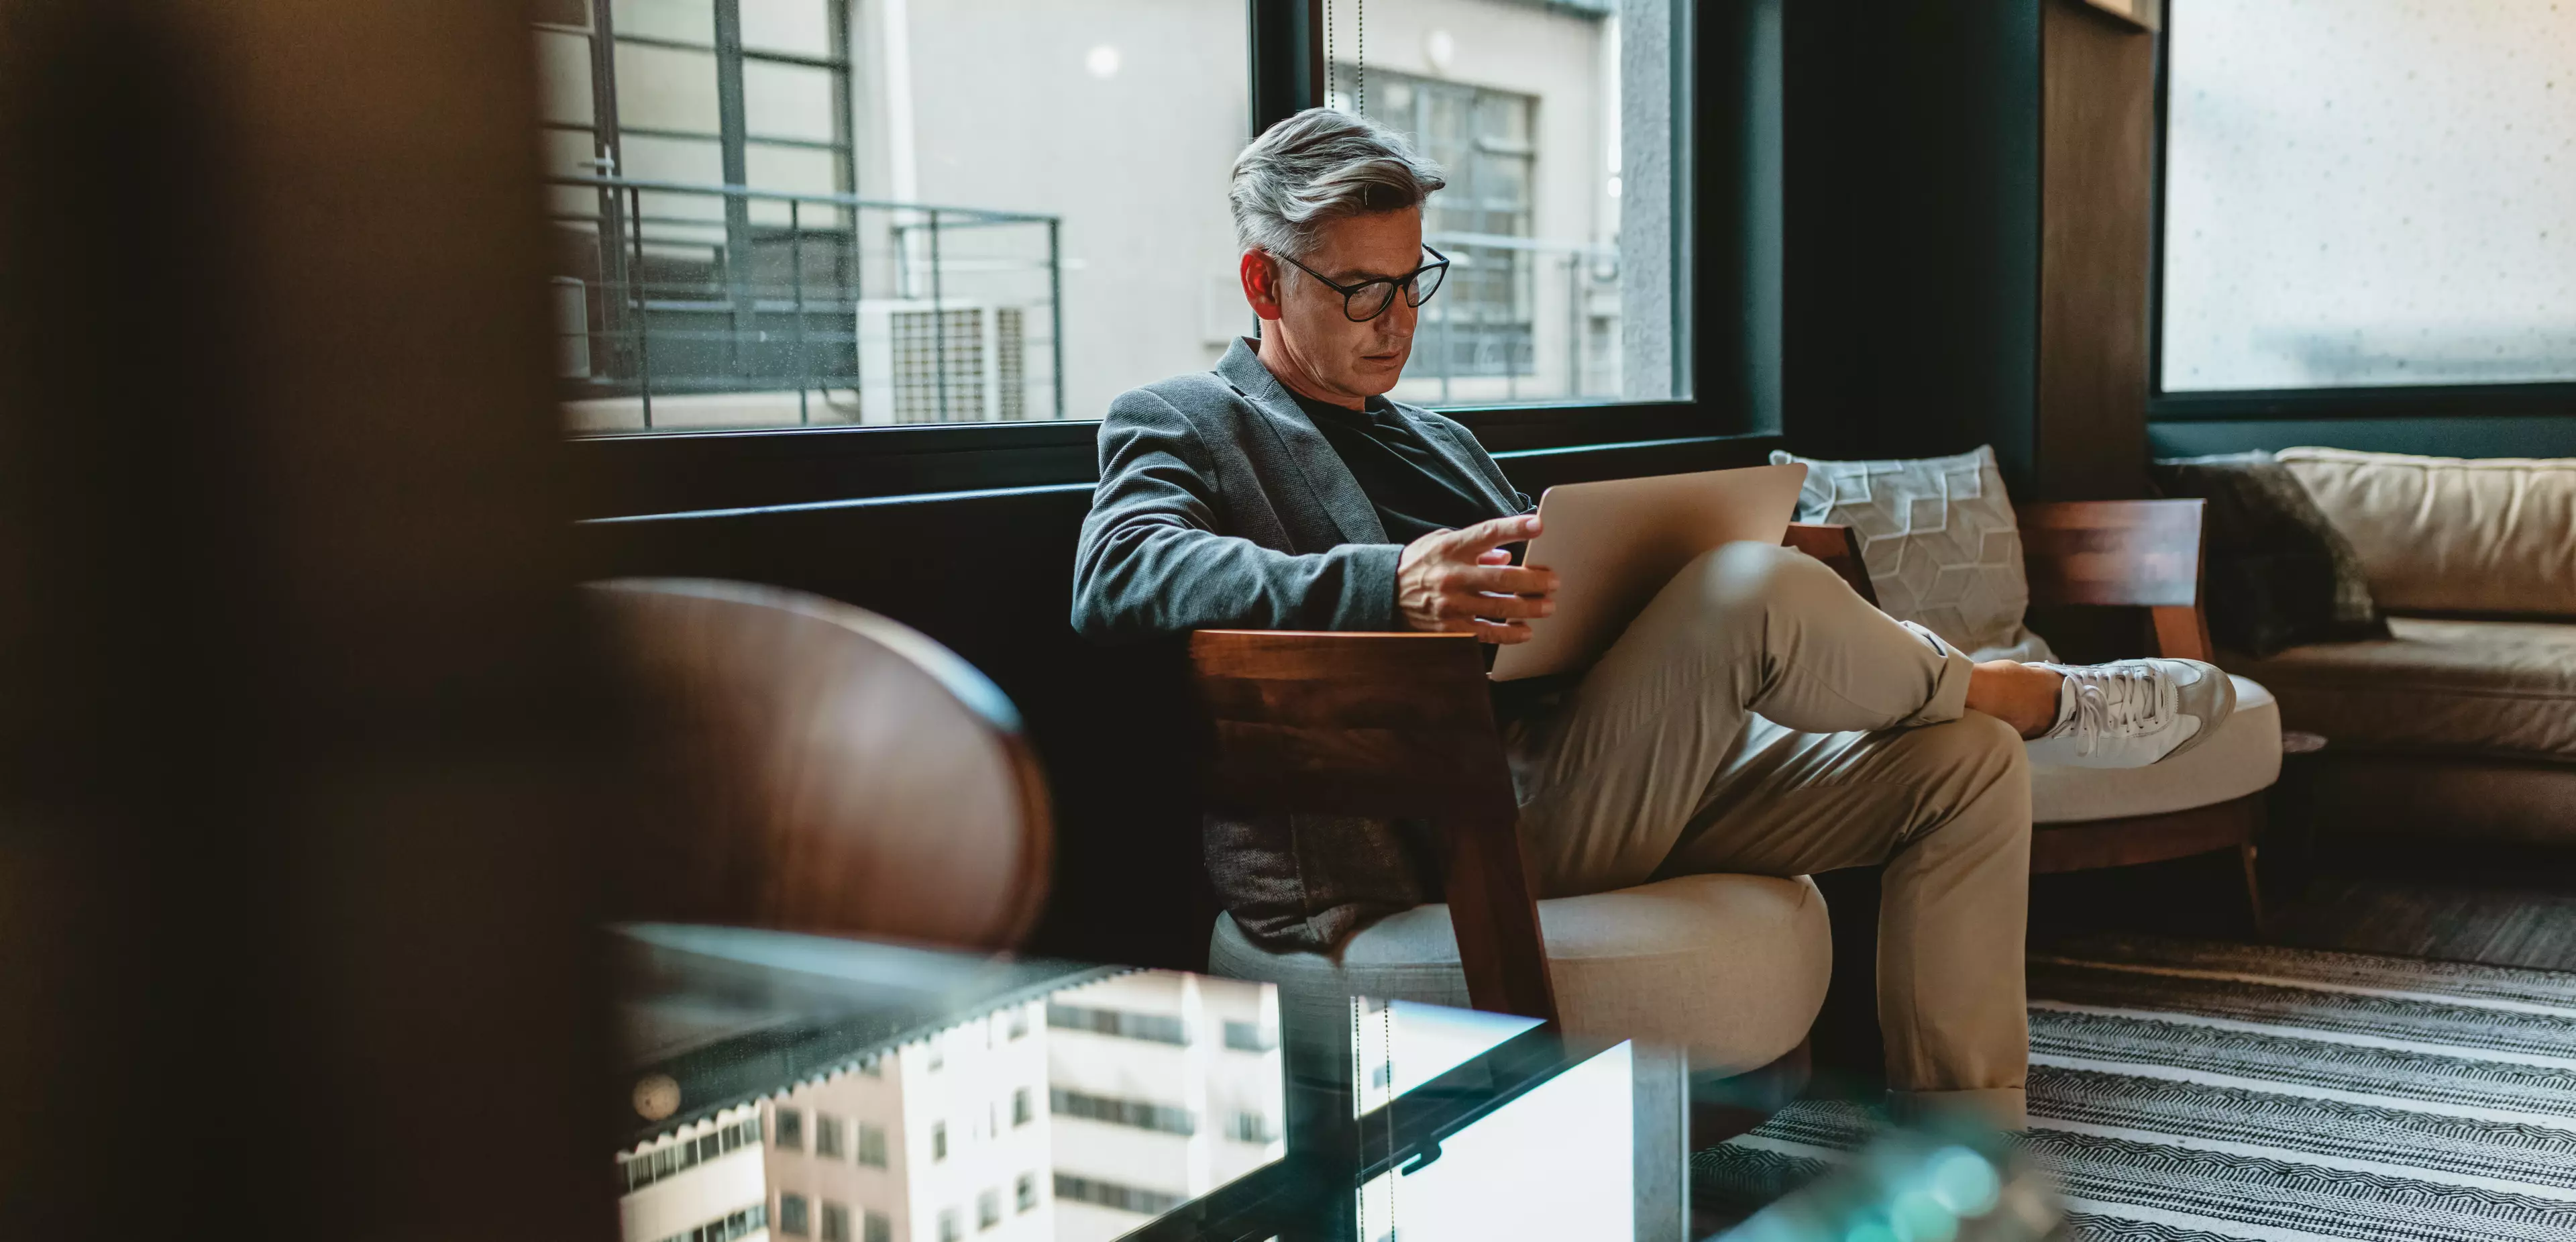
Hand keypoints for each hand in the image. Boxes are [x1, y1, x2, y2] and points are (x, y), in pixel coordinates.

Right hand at [1395, 514, 1557, 643]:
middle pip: (1502, 577)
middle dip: (1533, 580)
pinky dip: (1508, 634)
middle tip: (1553, 581)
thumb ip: (1476, 547)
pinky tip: (1524, 631)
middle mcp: (1452, 575)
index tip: (1538, 526)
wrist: (1384, 593)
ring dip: (1528, 607)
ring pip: (1499, 607)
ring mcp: (1451, 604)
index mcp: (1451, 548)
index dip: (1514, 528)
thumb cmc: (1418, 565)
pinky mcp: (1449, 628)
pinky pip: (1486, 633)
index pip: (1488, 533)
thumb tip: (1507, 555)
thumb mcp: (1441, 543)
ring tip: (1547, 606)